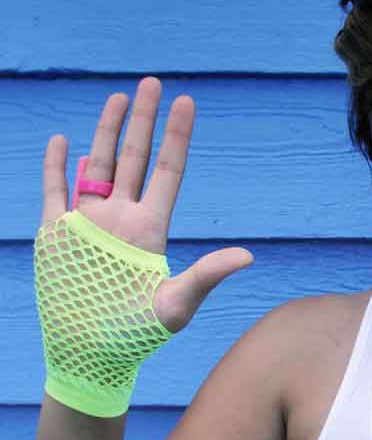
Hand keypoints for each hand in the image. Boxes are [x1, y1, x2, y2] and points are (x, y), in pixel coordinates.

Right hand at [40, 77, 252, 332]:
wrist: (90, 355)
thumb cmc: (137, 335)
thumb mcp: (176, 304)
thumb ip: (207, 275)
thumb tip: (248, 256)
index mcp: (151, 228)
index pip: (168, 172)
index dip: (177, 137)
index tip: (187, 103)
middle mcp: (122, 218)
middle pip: (136, 158)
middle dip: (144, 121)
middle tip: (153, 83)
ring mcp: (89, 223)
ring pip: (99, 164)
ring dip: (107, 132)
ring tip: (119, 98)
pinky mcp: (57, 234)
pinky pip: (55, 190)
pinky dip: (56, 165)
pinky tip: (64, 140)